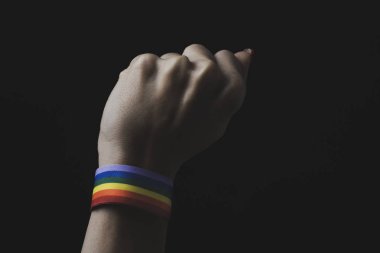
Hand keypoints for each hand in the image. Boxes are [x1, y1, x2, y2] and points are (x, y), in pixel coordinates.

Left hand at [98, 44, 251, 178]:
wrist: (139, 158)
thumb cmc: (179, 142)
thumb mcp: (217, 122)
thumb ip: (234, 84)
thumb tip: (245, 53)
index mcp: (227, 91)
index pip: (227, 57)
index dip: (211, 68)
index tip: (198, 84)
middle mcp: (206, 74)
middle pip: (197, 52)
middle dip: (188, 69)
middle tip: (175, 99)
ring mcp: (175, 67)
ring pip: (170, 58)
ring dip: (164, 74)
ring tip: (156, 104)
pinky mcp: (146, 64)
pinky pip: (148, 61)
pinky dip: (143, 77)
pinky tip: (141, 98)